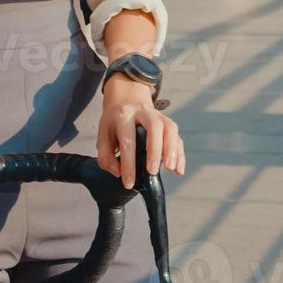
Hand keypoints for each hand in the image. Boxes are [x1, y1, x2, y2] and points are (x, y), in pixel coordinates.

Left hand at [96, 74, 183, 188]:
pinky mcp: (168, 122)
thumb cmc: (114, 122)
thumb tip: (119, 173)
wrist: (126, 99)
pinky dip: (179, 153)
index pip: (127, 141)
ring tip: (170, 168)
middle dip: (154, 151)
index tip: (129, 183)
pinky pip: (177, 136)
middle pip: (154, 127)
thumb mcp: (103, 136)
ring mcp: (158, 115)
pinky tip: (178, 169)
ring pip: (170, 128)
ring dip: (172, 150)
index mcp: (123, 115)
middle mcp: (142, 112)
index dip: (128, 165)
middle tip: (152, 172)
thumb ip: (106, 157)